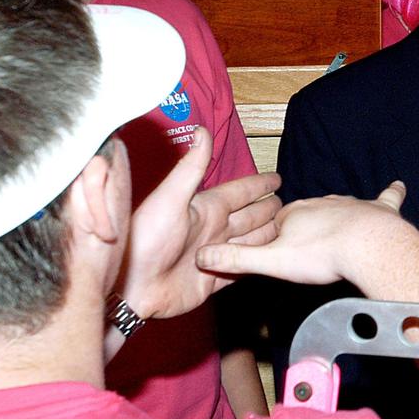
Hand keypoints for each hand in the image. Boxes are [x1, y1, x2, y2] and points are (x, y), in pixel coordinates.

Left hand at [122, 127, 280, 319]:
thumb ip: (190, 168)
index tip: (277, 178)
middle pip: (251, 216)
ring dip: (268, 234)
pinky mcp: (214, 280)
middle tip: (287, 204)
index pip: (242, 192)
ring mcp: (216, 255)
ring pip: (252, 241)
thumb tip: (202, 130)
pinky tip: (269, 258)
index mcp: (206, 208)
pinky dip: (257, 261)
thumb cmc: (145, 240)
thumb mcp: (170, 198)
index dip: (260, 185)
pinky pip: (243, 268)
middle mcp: (213, 230)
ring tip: (287, 228)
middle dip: (269, 209)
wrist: (130, 288)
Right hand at [196, 181, 411, 286]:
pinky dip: (392, 193)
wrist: (366, 247)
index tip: (277, 254)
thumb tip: (200, 256)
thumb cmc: (321, 255)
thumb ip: (237, 258)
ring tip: (335, 236)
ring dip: (337, 218)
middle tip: (307, 250)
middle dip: (305, 228)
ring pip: (340, 207)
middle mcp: (322, 202)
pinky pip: (387, 197)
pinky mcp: (379, 209)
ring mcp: (352, 204)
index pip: (277, 224)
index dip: (276, 240)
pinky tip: (399, 185)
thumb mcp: (270, 261)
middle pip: (308, 215)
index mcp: (294, 214)